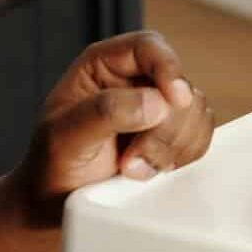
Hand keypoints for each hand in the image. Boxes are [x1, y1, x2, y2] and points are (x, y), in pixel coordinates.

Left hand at [14, 31, 213, 221]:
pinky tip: (152, 169)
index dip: (168, 68)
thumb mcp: (64, 138)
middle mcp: (134, 80)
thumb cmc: (51, 167)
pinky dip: (183, 156)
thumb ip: (105, 113)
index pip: (148, 47)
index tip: (175, 100)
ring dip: (171, 147)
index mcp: (103, 65)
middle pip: (180, 85)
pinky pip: (200, 136)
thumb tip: (154, 103)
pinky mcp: (172, 134)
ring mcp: (157, 107)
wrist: (56, 205)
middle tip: (130, 161)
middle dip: (164, 129)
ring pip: (196, 112)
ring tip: (134, 169)